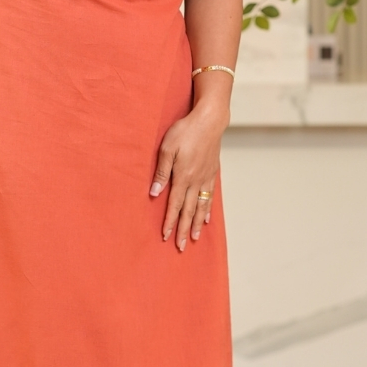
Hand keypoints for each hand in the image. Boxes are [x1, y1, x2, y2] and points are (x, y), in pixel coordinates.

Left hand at [149, 103, 228, 250]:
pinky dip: (207, 209)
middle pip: (189, 211)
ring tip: (195, 238)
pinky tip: (207, 217)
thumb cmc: (185, 131)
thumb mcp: (167, 148)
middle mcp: (195, 181)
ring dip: (197, 224)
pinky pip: (209, 196)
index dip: (169, 222)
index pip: (174, 205)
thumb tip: (154, 194)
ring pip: (201, 206)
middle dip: (184, 230)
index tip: (166, 236)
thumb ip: (160, 173)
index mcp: (182, 177)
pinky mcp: (212, 172)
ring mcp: (206, 177)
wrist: (210, 120)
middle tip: (181, 247)